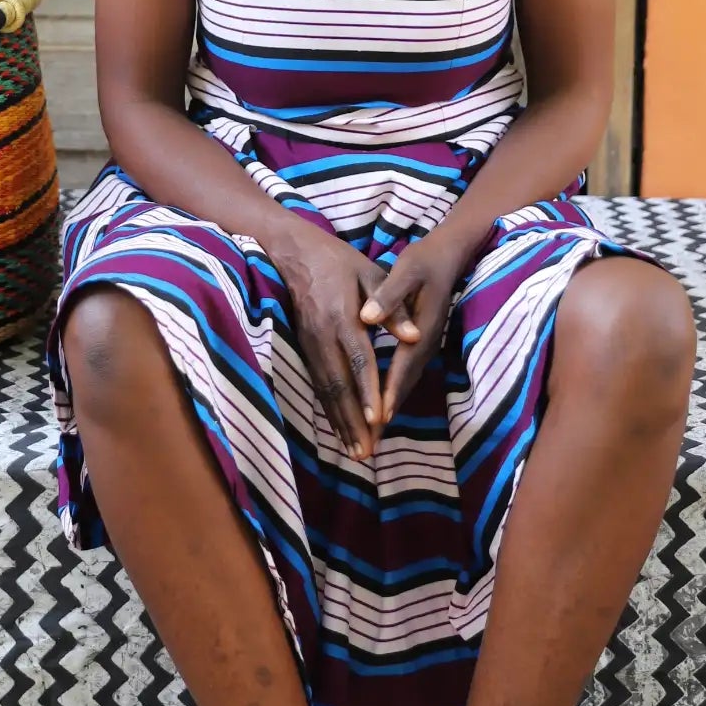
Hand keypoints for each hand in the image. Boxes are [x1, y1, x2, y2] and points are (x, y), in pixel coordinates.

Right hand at [265, 218, 389, 460]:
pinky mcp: (303, 348)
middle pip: (339, 384)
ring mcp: (309, 344)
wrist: (292, 252)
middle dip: (353, 421)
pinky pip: (317, 385)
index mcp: (342, 316)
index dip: (367, 389)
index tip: (376, 418)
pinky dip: (328, 411)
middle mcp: (323, 335)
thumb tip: (414, 336)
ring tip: (355, 453)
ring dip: (340, 423)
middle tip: (367, 453)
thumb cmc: (339, 261)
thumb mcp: (370, 272)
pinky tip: (339, 431)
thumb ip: (392, 306)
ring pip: (325, 390)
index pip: (357, 358)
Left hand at [359, 230, 469, 428]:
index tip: (378, 417)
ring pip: (406, 384)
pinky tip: (381, 408)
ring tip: (373, 436)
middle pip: (405, 384)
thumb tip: (367, 317)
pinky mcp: (420, 346)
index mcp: (423, 328)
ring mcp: (426, 347)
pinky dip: (393, 395)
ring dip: (391, 409)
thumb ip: (389, 295)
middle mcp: (427, 344)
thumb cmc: (423, 262)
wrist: (448, 256)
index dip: (390, 391)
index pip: (404, 365)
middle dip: (389, 413)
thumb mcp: (407, 270)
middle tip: (371, 442)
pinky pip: (405, 376)